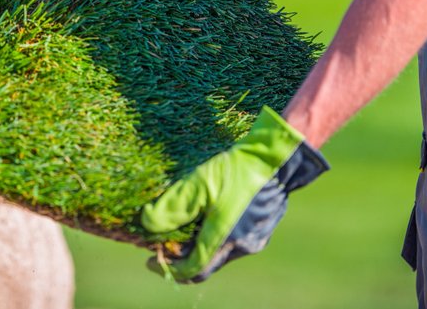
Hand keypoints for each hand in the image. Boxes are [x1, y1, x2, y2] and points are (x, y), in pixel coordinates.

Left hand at [140, 106, 327, 282]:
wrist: (279, 157)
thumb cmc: (238, 169)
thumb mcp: (198, 183)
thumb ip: (171, 207)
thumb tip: (147, 224)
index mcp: (226, 239)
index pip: (193, 269)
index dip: (169, 268)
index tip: (150, 260)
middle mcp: (243, 245)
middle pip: (207, 261)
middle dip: (182, 255)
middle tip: (163, 243)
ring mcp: (257, 237)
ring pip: (221, 250)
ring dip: (199, 243)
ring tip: (183, 226)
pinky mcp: (264, 226)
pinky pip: (234, 239)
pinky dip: (216, 235)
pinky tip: (208, 215)